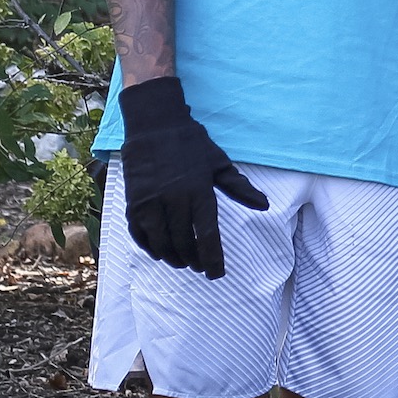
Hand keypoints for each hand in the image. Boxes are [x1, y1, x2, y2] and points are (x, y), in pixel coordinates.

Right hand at [118, 77, 268, 276]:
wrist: (154, 124)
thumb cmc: (191, 143)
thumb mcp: (219, 163)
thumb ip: (240, 188)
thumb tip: (264, 205)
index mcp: (199, 192)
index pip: (207, 236)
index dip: (212, 259)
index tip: (216, 274)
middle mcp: (174, 200)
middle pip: (183, 243)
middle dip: (193, 260)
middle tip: (200, 266)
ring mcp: (151, 201)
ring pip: (160, 242)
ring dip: (172, 257)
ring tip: (182, 261)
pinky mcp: (133, 201)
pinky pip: (139, 232)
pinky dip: (149, 246)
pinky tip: (159, 250)